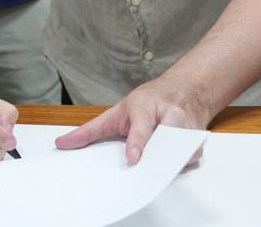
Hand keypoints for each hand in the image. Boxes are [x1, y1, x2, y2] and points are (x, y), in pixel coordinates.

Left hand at [55, 79, 211, 164]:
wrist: (183, 90)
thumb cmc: (147, 102)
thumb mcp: (116, 112)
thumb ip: (90, 130)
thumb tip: (62, 143)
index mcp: (144, 105)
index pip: (142, 125)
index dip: (138, 142)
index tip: (134, 157)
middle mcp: (168, 113)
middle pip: (166, 138)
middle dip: (158, 153)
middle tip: (148, 169)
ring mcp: (186, 124)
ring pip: (181, 149)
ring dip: (171, 160)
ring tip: (161, 167)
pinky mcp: (197, 137)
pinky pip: (191, 156)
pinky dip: (182, 161)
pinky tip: (173, 161)